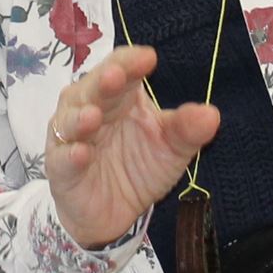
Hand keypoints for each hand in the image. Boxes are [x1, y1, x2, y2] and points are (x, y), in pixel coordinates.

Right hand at [43, 45, 218, 248]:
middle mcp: (90, 107)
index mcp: (120, 96)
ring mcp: (71, 137)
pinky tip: (81, 154)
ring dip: (80, 117)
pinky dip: (69, 155)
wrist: (114, 213)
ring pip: (70, 119)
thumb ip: (187, 129)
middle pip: (93, 88)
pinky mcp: (60, 168)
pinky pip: (61, 158)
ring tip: (93, 116)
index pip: (121, 67)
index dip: (131, 62)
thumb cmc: (139, 167)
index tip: (148, 59)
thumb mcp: (171, 148)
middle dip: (103, 82)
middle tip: (116, 75)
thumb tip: (212, 114)